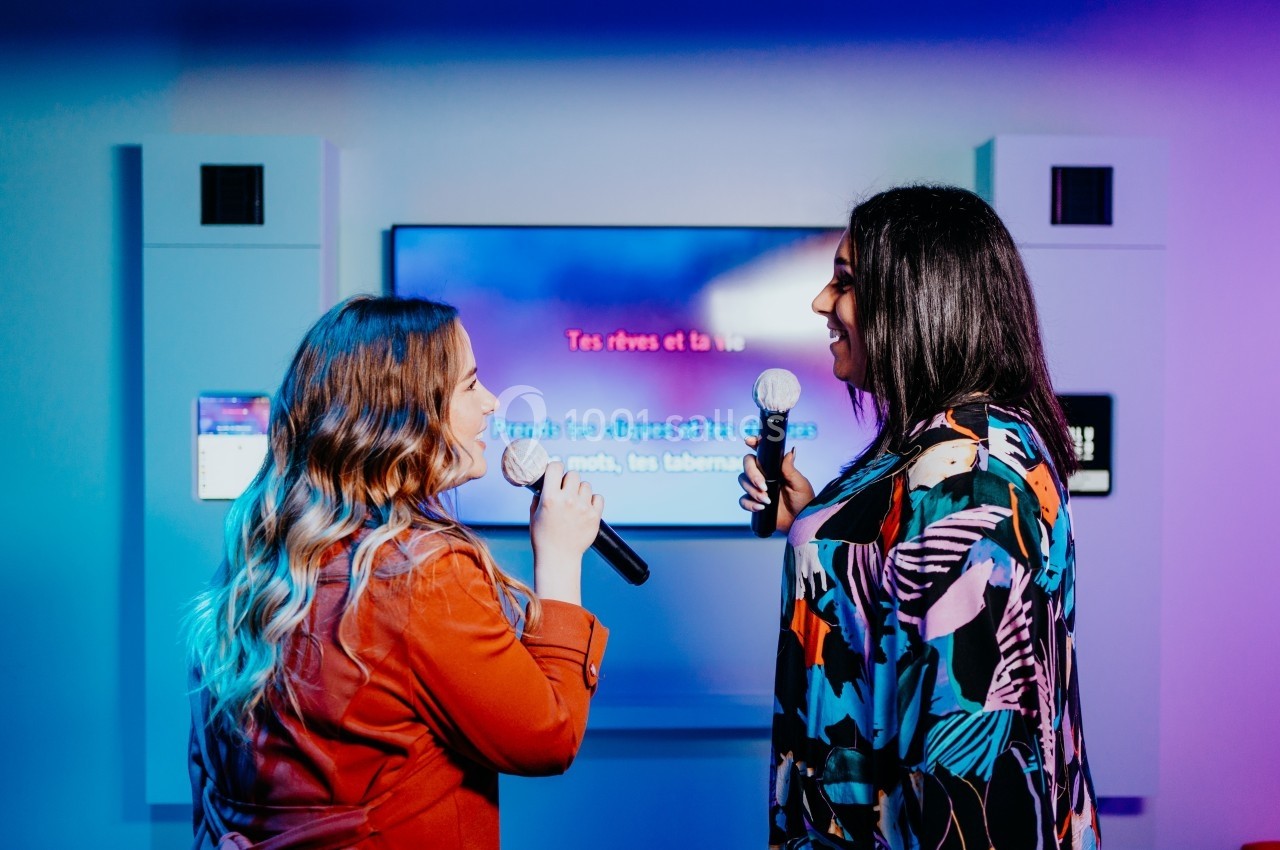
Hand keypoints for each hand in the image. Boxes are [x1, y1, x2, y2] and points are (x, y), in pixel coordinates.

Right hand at [529, 461, 603, 604]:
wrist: (559, 557)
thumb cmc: (543, 537)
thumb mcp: (534, 514)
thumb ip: (539, 496)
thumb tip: (545, 483)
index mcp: (550, 498)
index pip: (556, 467)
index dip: (555, 468)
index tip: (555, 472)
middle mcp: (568, 500)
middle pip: (573, 475)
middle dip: (569, 480)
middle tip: (566, 489)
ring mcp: (583, 508)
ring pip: (586, 485)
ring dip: (581, 490)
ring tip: (575, 502)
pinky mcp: (594, 516)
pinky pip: (598, 497)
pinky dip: (593, 500)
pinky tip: (586, 507)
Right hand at [738, 436, 814, 534]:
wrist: (801, 521)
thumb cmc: (804, 501)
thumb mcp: (800, 483)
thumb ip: (791, 469)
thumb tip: (791, 451)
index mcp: (774, 467)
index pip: (761, 452)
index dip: (753, 443)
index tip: (749, 441)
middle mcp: (764, 475)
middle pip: (747, 465)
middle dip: (752, 474)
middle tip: (763, 485)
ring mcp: (757, 489)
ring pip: (743, 481)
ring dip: (753, 491)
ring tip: (768, 500)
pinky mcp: (754, 503)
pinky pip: (743, 500)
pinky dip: (749, 504)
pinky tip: (761, 508)